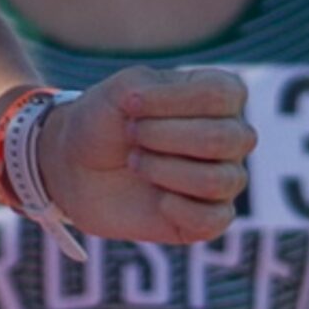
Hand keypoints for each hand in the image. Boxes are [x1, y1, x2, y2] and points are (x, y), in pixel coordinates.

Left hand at [37, 65, 250, 242]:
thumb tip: (172, 119)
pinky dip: (177, 208)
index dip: (172, 101)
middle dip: (165, 137)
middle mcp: (230, 136)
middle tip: (132, 135)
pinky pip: (213, 219)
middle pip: (225, 138)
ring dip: (164, 170)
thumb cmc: (107, 120)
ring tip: (135, 163)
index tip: (132, 105)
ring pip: (218, 181)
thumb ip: (152, 89)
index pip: (221, 94)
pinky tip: (156, 199)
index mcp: (219, 95)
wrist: (77, 165)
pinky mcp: (209, 218)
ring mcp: (223, 178)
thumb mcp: (121, 89)